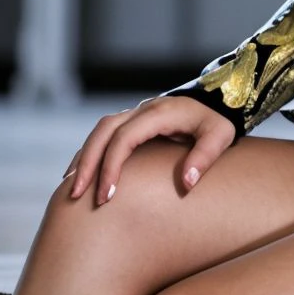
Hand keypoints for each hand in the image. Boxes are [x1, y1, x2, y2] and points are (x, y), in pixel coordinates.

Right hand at [61, 96, 236, 205]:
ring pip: (100, 130)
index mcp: (160, 112)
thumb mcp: (221, 135)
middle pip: (104, 131)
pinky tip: (83, 174)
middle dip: (88, 163)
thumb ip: (204, 156)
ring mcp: (138, 113)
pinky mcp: (136, 121)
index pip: (125, 138)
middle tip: (76, 195)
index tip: (106, 196)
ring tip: (72, 189)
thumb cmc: (220, 120)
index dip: (112, 166)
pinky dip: (92, 152)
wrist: (221, 98)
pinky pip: (106, 133)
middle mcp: (144, 109)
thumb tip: (187, 183)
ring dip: (85, 157)